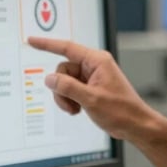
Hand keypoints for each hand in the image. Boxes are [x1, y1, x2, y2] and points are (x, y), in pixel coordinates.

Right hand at [27, 37, 156, 139]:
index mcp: (97, 61)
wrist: (134, 125)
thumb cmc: (122, 110)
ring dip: (66, 97)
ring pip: (65, 82)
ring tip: (76, 109)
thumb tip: (50, 79)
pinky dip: (70, 100)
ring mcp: (92, 77)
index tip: (32, 41)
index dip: (47, 44)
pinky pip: (71, 90)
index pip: (67, 48)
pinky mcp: (90, 88)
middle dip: (62, 89)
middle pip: (63, 70)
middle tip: (70, 104)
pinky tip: (79, 109)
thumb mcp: (91, 99)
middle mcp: (94, 66)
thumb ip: (68, 87)